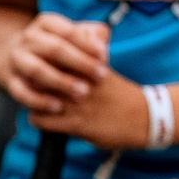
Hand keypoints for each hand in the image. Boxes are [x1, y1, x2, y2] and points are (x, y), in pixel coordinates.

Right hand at [2, 13, 111, 115]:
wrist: (18, 57)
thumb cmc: (58, 46)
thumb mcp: (73, 35)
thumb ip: (92, 35)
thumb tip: (102, 44)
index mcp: (46, 23)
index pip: (69, 31)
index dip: (88, 44)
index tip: (105, 56)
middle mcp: (28, 38)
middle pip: (55, 49)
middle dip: (80, 63)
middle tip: (101, 75)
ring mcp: (17, 59)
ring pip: (37, 70)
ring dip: (61, 82)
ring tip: (83, 92)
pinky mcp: (10, 80)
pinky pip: (22, 92)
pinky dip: (40, 101)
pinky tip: (58, 107)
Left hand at [31, 66, 149, 149]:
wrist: (145, 117)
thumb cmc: (122, 95)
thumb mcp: (104, 72)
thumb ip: (85, 64)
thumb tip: (66, 59)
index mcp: (88, 64)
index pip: (53, 56)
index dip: (43, 61)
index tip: (41, 67)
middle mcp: (80, 81)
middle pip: (40, 74)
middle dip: (34, 80)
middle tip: (34, 86)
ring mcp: (76, 102)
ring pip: (36, 96)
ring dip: (34, 101)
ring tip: (40, 104)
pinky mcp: (76, 123)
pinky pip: (41, 119)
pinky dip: (39, 119)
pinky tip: (48, 120)